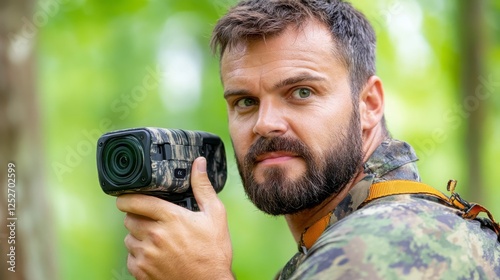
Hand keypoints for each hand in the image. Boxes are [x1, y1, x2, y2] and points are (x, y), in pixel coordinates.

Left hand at [116, 157, 233, 279]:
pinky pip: (130, 258)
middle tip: (150, 220)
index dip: (127, 197)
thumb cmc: (213, 252)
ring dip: (137, 236)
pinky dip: (138, 255)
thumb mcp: (215, 215)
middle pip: (129, 219)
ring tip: (155, 239)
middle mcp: (155, 236)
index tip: (126, 197)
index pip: (136, 201)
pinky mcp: (142, 272)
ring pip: (129, 238)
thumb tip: (199, 163)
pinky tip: (155, 255)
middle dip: (137, 217)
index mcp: (170, 218)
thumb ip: (203, 187)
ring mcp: (146, 255)